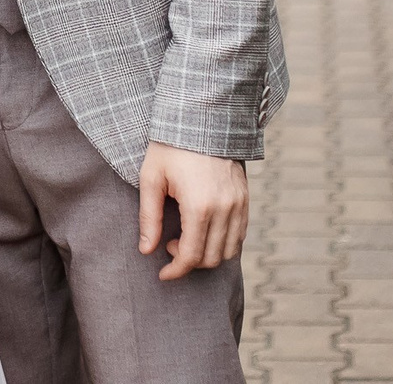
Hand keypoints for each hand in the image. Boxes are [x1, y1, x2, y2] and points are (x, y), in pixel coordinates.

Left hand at [138, 142, 246, 280]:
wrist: (202, 117)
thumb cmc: (170, 146)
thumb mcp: (151, 179)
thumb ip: (149, 218)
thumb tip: (146, 250)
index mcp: (200, 207)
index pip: (191, 256)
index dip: (175, 271)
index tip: (163, 274)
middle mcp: (225, 209)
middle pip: (211, 258)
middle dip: (188, 262)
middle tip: (169, 245)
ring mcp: (239, 204)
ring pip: (230, 250)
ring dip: (207, 254)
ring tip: (185, 236)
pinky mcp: (246, 197)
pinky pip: (240, 234)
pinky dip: (224, 242)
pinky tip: (204, 230)